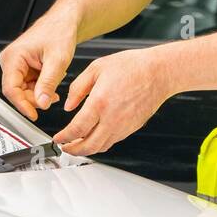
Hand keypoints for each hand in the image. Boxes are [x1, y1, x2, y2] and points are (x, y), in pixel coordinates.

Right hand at [0, 11, 78, 119]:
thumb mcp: (57, 60)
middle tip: (51, 99)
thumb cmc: (59, 31)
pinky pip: (29, 85)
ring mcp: (16, 64)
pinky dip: (41, 88)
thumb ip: (48, 83)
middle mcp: (11, 60)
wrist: (64, 22)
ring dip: (39, 93)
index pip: (11, 89)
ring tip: (54, 85)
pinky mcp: (23, 67)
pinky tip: (51, 81)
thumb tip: (42, 103)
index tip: (34, 115)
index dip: (22, 105)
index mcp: (13, 57)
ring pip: (23, 90)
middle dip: (34, 99)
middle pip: (16, 92)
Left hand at [53, 48, 173, 155]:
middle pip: (88, 146)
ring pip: (101, 147)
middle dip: (73, 150)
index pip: (76, 129)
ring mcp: (123, 126)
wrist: (159, 72)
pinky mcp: (132, 128)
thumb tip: (68, 105)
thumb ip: (78, 88)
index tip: (58, 138)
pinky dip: (100, 144)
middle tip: (65, 147)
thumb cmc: (132, 66)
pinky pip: (112, 141)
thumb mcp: (97, 68)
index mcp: (99, 103)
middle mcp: (112, 119)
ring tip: (77, 145)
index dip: (64, 137)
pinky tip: (95, 137)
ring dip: (86, 149)